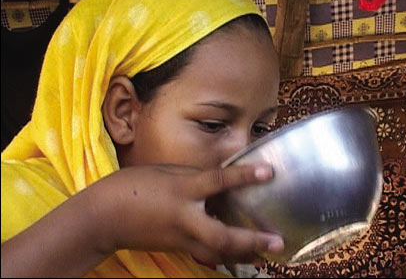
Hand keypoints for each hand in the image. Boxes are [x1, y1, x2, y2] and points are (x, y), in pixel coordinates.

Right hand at [90, 164, 283, 264]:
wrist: (104, 216)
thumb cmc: (133, 185)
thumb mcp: (166, 173)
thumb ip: (193, 179)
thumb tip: (217, 182)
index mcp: (181, 190)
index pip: (217, 181)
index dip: (244, 176)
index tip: (268, 172)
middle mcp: (184, 217)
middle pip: (222, 235)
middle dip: (252, 240)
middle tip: (278, 242)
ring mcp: (180, 237)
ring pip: (217, 251)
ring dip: (243, 254)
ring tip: (266, 254)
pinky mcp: (176, 247)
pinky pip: (205, 253)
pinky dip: (223, 254)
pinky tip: (237, 254)